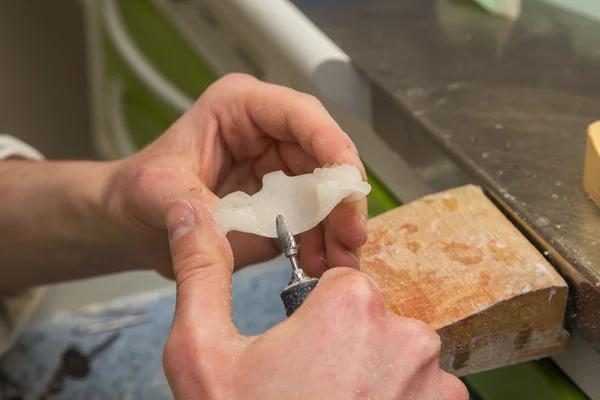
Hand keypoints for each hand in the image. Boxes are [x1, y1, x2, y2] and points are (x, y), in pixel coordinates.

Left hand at [104, 74, 367, 277]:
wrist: (131, 224)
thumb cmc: (137, 192)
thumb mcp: (155, 193)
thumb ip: (194, 208)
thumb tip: (238, 228)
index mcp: (238, 108)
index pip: (299, 115)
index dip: (331, 144)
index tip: (347, 180)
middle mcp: (266, 133)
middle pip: (324, 156)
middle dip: (341, 198)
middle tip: (351, 235)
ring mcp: (277, 167)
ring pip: (326, 190)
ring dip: (338, 225)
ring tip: (340, 260)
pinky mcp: (281, 200)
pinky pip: (313, 218)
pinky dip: (322, 241)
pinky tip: (322, 264)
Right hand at [162, 198, 467, 398]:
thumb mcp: (202, 353)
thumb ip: (201, 273)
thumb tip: (190, 213)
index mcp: (352, 306)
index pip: (341, 282)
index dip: (315, 315)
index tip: (299, 350)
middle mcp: (407, 337)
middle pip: (372, 317)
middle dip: (344, 344)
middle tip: (310, 388)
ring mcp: (435, 383)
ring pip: (398, 354)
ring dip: (373, 375)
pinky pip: (424, 390)